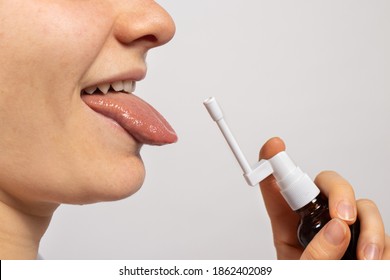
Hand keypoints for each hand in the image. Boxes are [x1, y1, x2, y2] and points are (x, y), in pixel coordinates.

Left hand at [259, 137, 389, 258]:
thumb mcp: (300, 272)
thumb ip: (315, 254)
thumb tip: (337, 227)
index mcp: (290, 229)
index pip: (279, 193)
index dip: (273, 166)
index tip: (273, 147)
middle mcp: (317, 224)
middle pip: (327, 186)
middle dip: (339, 192)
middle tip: (342, 216)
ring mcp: (346, 231)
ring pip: (362, 206)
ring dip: (369, 227)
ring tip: (365, 257)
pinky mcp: (369, 241)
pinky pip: (382, 230)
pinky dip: (382, 243)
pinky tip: (373, 261)